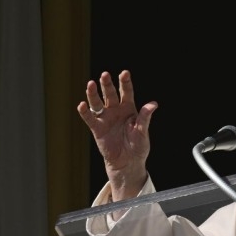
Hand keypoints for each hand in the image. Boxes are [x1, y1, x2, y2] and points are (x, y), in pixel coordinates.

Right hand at [77, 70, 157, 199]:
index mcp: (129, 108)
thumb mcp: (143, 132)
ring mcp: (105, 118)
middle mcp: (116, 110)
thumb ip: (145, 118)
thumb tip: (153, 104)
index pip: (127, 92)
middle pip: (110, 94)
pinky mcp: (97, 128)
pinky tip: (82, 105)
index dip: (125, 82)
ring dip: (93, 94)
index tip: (124, 73)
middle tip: (105, 75)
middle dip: (107, 84)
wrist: (127, 162)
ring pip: (98, 103)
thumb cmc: (137, 146)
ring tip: (90, 84)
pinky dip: (85, 112)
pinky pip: (89, 118)